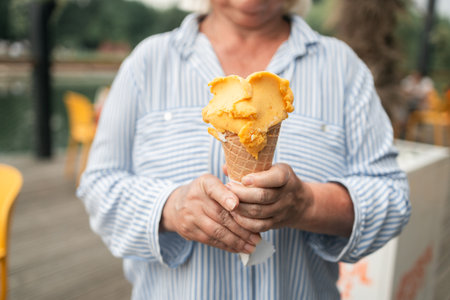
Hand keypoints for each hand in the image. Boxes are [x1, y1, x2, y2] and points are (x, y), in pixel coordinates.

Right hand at [160, 174, 260, 253]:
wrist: (175, 205)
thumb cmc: (203, 193)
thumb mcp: (213, 183)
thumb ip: (230, 188)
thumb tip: (253, 200)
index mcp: (204, 183)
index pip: (214, 189)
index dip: (225, 197)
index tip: (236, 205)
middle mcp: (195, 198)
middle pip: (220, 215)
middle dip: (241, 228)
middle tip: (257, 238)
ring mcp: (190, 216)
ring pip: (216, 231)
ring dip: (236, 241)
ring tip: (251, 246)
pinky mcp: (189, 231)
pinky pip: (210, 240)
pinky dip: (226, 246)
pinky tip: (238, 249)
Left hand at [225, 164, 353, 236]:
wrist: (300, 203)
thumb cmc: (277, 180)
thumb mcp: (271, 168)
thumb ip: (250, 166)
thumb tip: (226, 167)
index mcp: (286, 176)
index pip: (276, 178)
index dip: (259, 179)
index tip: (243, 179)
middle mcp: (286, 194)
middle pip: (263, 196)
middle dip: (242, 193)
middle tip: (227, 188)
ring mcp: (281, 210)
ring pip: (258, 212)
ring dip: (240, 207)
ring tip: (227, 201)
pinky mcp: (276, 223)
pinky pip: (258, 226)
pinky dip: (244, 222)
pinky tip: (234, 215)